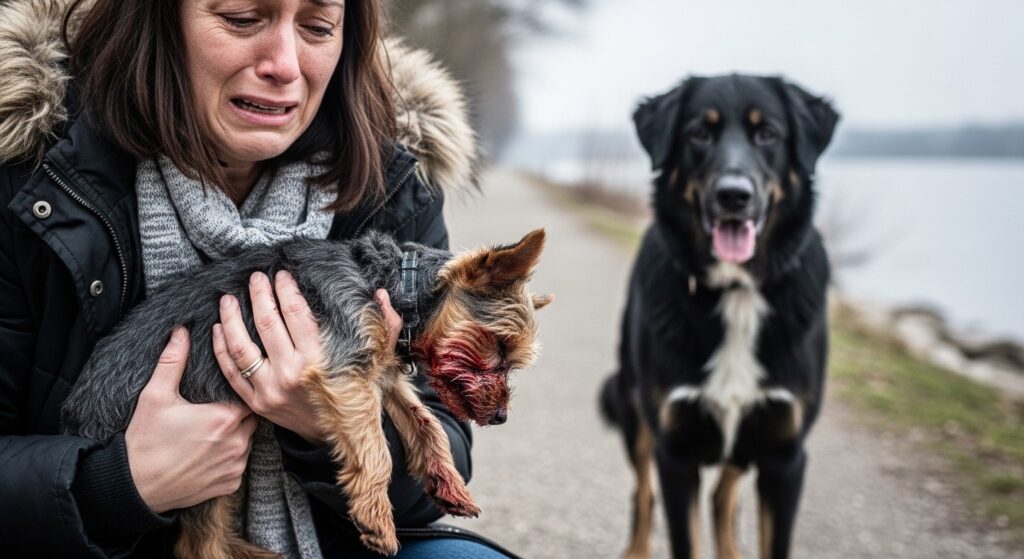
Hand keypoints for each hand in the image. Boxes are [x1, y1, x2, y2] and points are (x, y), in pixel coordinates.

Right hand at [125, 327, 256, 512]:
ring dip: (238, 436)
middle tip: (218, 410)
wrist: (134, 487)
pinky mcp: (231, 484)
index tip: (224, 391)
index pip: (248, 394)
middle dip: (239, 413)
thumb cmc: (145, 440)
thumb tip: (182, 331)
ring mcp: (236, 466)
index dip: (239, 390)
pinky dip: (231, 459)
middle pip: (252, 418)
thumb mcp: (155, 395)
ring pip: (249, 442)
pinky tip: (211, 454)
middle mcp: (238, 442)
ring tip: (213, 432)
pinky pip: (241, 465)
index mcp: (225, 417)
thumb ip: (173, 360)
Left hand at [214, 271, 402, 442]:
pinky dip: (220, 348)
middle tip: (255, 277)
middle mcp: (291, 373)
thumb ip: (385, 325)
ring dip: (232, 317)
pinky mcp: (256, 403)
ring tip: (228, 298)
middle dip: (259, 294)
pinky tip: (218, 328)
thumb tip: (381, 294)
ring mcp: (269, 389)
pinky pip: (231, 372)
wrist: (344, 438)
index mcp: (318, 359)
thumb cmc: (359, 395)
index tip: (281, 275)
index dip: (286, 289)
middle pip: (266, 322)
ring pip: (241, 346)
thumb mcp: (379, 360)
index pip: (296, 313)